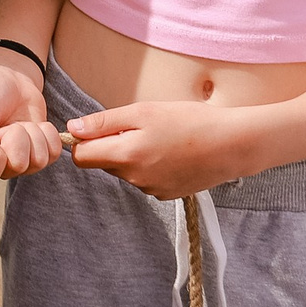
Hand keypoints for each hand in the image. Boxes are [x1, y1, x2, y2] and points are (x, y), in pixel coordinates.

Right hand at [0, 61, 60, 189]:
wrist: (12, 79)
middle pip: (18, 166)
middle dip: (16, 137)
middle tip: (4, 126)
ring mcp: (22, 163)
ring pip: (38, 161)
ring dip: (31, 133)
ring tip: (17, 123)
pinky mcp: (42, 155)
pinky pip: (54, 153)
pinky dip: (47, 133)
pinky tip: (33, 125)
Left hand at [67, 100, 263, 200]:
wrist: (233, 145)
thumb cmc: (189, 121)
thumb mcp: (143, 111)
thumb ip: (104, 122)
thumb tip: (72, 129)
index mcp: (126, 156)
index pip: (81, 158)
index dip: (83, 141)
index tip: (96, 128)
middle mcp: (135, 179)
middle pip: (103, 163)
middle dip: (111, 145)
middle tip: (139, 126)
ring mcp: (151, 190)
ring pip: (124, 170)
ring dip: (131, 155)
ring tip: (160, 137)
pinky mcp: (167, 195)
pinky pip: (144, 179)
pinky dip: (149, 165)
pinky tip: (171, 152)